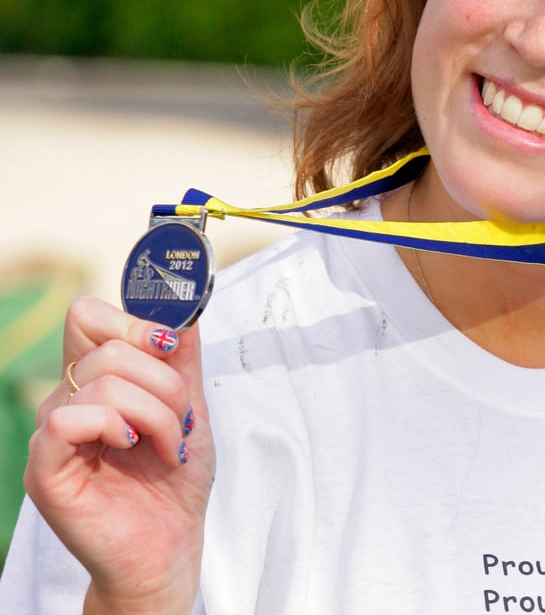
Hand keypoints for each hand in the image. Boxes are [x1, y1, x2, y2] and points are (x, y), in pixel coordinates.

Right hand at [24, 296, 214, 613]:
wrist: (170, 546)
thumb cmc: (175, 480)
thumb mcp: (189, 406)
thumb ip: (182, 358)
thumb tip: (184, 308)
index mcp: (95, 380)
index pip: (87, 316)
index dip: (133, 321)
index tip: (173, 347)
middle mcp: (66, 400)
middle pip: (107, 346)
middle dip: (164, 380)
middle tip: (180, 419)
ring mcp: (52, 434)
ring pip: (102, 380)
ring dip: (156, 412)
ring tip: (168, 446)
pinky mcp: (45, 469)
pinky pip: (70, 419)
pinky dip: (117, 426)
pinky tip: (133, 448)